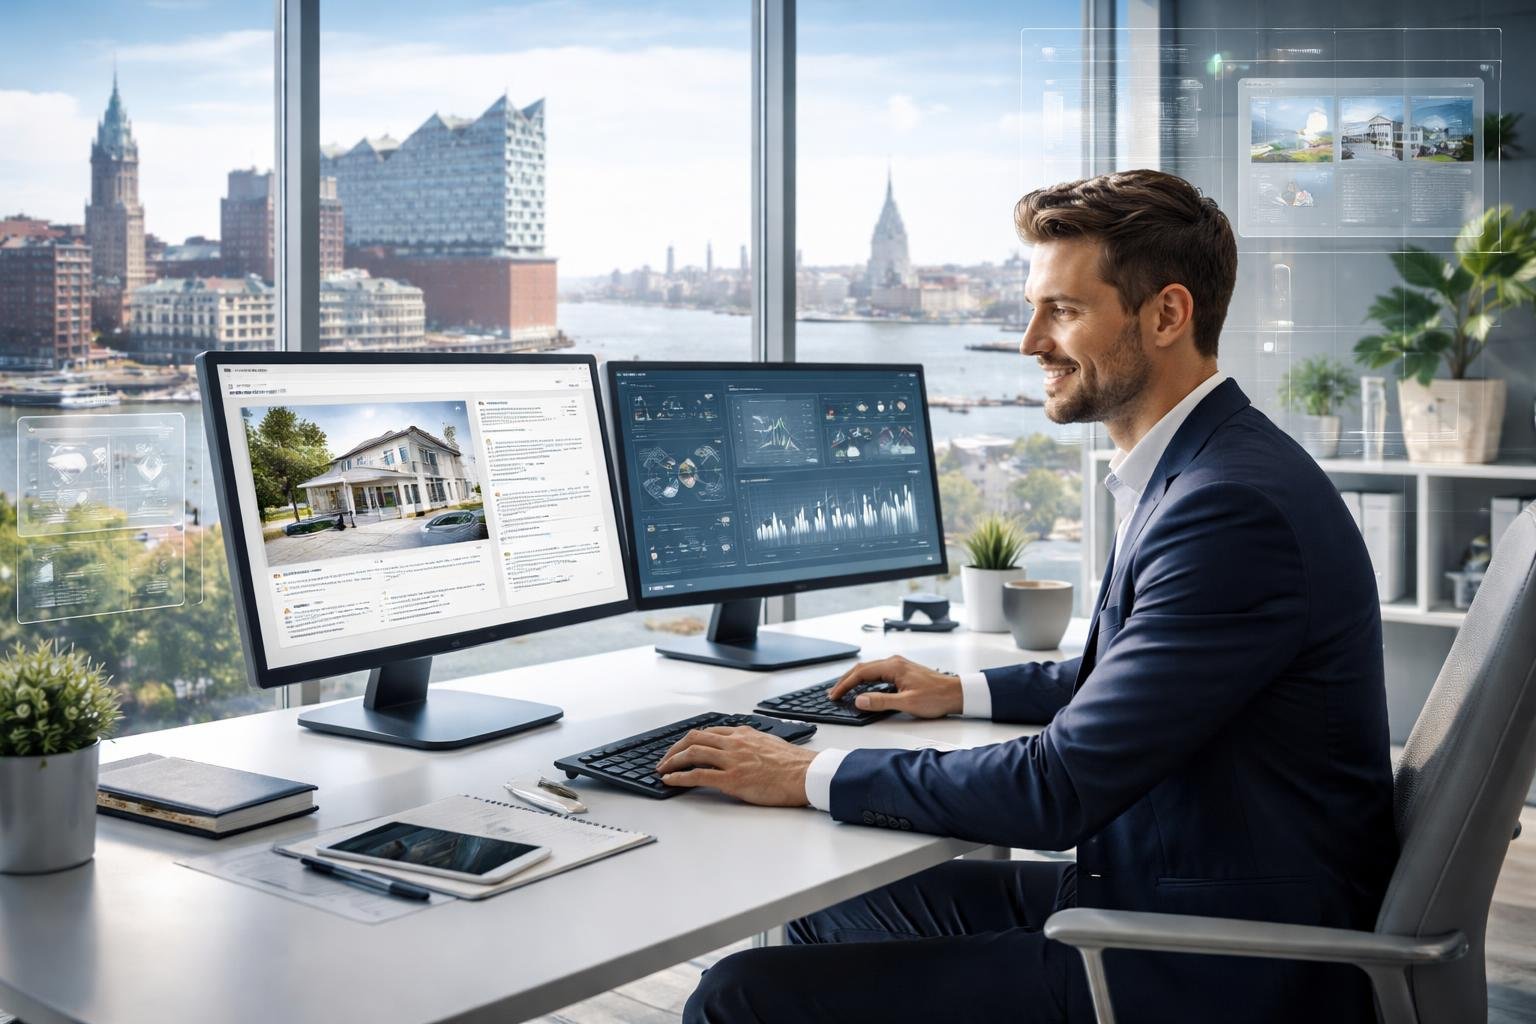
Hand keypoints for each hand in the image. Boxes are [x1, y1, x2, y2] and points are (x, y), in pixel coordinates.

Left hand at [656, 727, 816, 805]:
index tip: (682, 748)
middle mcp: (734, 743)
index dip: (690, 740)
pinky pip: (698, 775)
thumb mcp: (768, 744)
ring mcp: (732, 760)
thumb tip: (741, 751)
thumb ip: (750, 744)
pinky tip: (671, 780)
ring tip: (662, 770)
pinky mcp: (732, 779)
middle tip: (665, 758)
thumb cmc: (793, 764)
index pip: (709, 731)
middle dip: (675, 748)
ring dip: (672, 761)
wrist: (806, 774)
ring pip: (692, 753)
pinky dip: (680, 777)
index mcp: (743, 734)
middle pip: (694, 738)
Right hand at [827, 655, 962, 718]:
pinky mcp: (902, 671)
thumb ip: (881, 701)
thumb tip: (859, 700)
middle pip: (862, 669)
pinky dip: (865, 680)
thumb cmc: (937, 697)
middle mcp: (894, 662)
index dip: (845, 685)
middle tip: (833, 693)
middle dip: (845, 681)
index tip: (834, 695)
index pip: (860, 673)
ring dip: (854, 680)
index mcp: (893, 667)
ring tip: (844, 691)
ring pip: (869, 670)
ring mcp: (898, 665)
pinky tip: (863, 688)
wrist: (956, 693)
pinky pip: (877, 673)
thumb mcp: (907, 703)